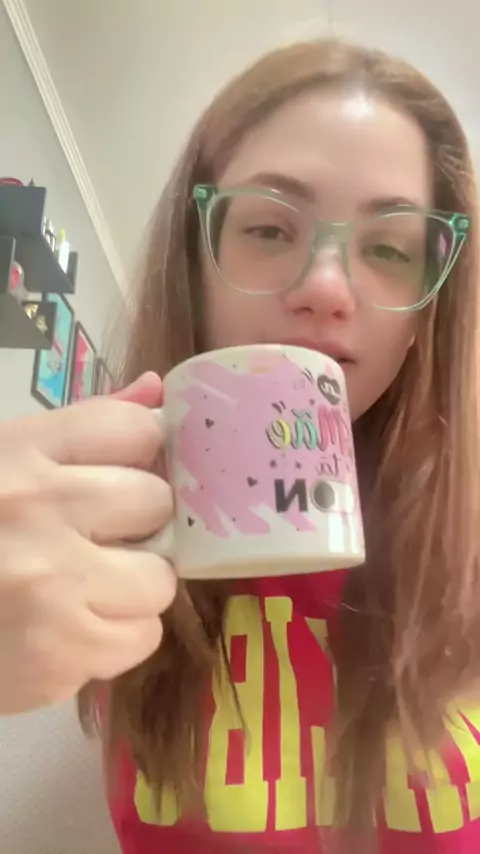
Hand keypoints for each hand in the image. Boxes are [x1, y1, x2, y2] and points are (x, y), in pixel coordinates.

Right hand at [0, 373, 175, 713]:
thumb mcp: (3, 465)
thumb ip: (79, 429)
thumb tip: (154, 390)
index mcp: (18, 453)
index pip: (135, 429)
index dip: (140, 456)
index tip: (122, 477)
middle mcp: (36, 508)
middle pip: (156, 502)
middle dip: (136, 526)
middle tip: (95, 543)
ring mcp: (50, 583)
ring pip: (159, 578)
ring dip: (131, 590)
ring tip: (81, 592)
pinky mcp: (60, 653)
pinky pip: (143, 637)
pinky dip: (116, 640)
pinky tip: (70, 633)